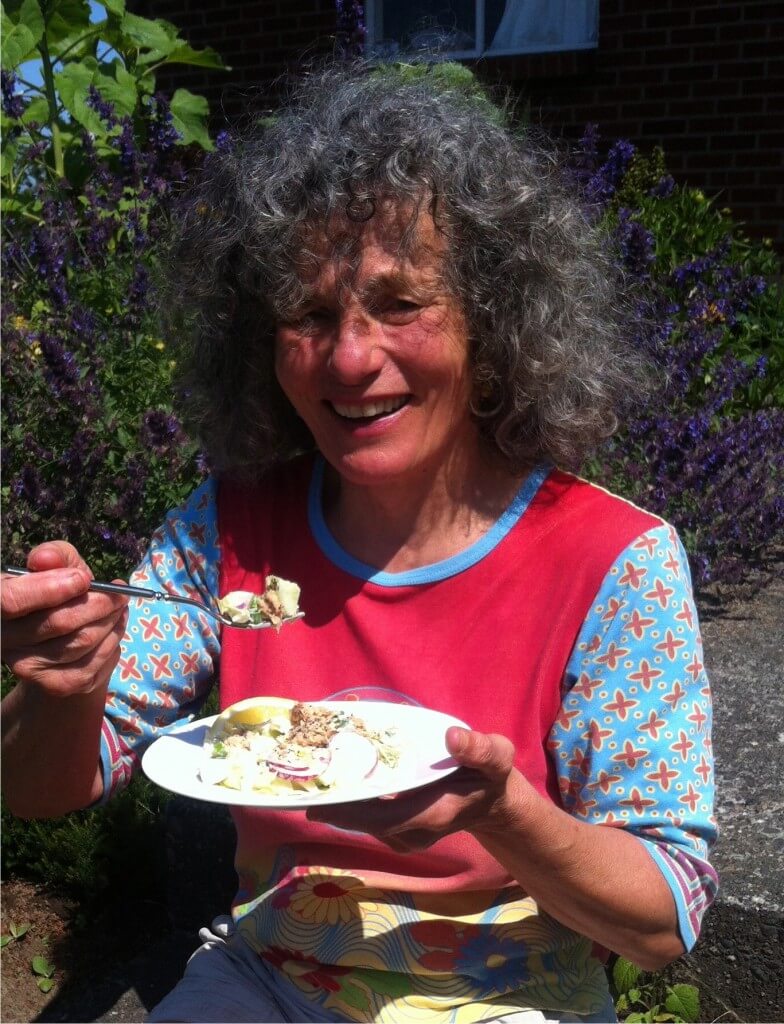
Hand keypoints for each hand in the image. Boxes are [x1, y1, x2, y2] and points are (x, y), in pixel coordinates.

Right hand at [1, 541, 128, 697]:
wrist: (62, 641)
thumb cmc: (60, 593)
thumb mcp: (58, 567)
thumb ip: (54, 556)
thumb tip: (45, 559)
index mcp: (0, 604)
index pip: (11, 600)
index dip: (50, 589)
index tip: (84, 579)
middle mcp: (5, 640)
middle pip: (59, 622)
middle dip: (100, 603)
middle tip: (120, 593)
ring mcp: (28, 667)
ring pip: (81, 642)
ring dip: (111, 621)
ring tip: (120, 607)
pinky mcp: (55, 685)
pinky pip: (93, 664)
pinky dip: (113, 642)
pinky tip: (115, 629)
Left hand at [307, 727, 531, 851]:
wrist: (492, 802)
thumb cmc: (491, 776)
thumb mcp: (497, 757)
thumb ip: (481, 749)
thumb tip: (453, 738)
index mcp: (435, 813)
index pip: (387, 818)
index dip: (352, 812)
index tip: (320, 804)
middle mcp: (415, 831)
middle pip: (365, 823)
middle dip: (333, 807)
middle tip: (300, 788)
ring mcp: (404, 834)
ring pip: (362, 822)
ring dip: (336, 804)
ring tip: (307, 781)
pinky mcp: (397, 828)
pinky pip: (366, 817)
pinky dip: (347, 802)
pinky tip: (329, 782)